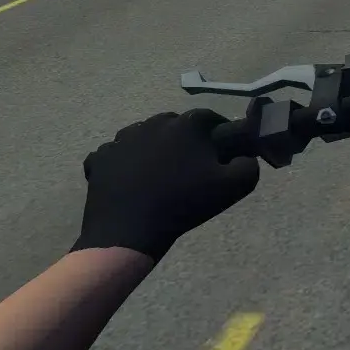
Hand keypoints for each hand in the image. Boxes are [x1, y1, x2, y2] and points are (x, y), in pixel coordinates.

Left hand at [71, 108, 258, 259]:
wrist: (129, 230)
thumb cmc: (184, 205)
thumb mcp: (232, 188)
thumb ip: (248, 166)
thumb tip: (245, 157)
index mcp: (186, 125)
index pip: (210, 119)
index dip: (219, 133)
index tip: (222, 152)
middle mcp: (153, 122)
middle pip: (175, 125)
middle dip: (185, 140)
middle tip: (190, 167)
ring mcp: (121, 138)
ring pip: (144, 137)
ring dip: (154, 150)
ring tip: (158, 176)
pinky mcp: (101, 156)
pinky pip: (117, 155)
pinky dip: (125, 165)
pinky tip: (131, 184)